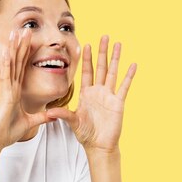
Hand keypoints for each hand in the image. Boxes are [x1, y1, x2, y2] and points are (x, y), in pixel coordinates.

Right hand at [0, 28, 54, 151]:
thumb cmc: (7, 133)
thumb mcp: (30, 122)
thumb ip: (42, 117)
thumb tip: (54, 115)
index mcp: (15, 92)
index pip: (22, 69)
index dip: (26, 55)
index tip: (30, 42)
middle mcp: (10, 88)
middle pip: (17, 62)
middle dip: (21, 46)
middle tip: (24, 30)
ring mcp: (6, 90)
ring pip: (12, 65)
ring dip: (14, 49)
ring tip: (16, 33)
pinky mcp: (4, 95)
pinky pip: (6, 76)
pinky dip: (7, 63)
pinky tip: (9, 51)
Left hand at [46, 35, 136, 151]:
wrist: (99, 145)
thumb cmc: (86, 134)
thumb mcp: (73, 122)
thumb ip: (63, 115)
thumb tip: (48, 113)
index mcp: (86, 93)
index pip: (86, 71)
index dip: (86, 58)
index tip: (86, 45)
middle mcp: (98, 91)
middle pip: (101, 67)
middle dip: (102, 52)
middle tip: (104, 36)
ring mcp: (109, 95)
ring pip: (113, 72)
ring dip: (116, 58)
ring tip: (118, 44)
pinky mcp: (118, 102)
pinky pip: (124, 87)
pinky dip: (129, 76)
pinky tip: (133, 64)